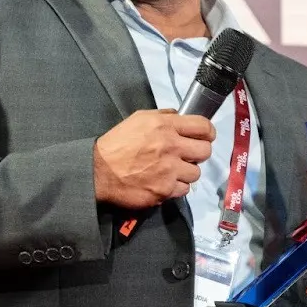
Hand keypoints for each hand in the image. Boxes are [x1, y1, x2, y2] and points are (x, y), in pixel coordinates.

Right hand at [92, 109, 215, 208]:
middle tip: (188, 155)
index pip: (203, 127)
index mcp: (165, 126)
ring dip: (186, 172)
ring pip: (196, 173)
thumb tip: (180, 116)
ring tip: (172, 170)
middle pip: (205, 151)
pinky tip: (164, 182)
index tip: (205, 137)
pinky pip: (184, 189)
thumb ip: (163, 116)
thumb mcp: (138, 119)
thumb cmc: (117, 143)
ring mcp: (169, 170)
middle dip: (199, 153)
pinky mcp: (164, 190)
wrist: (98, 171)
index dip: (208, 132)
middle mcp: (171, 147)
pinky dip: (176, 187)